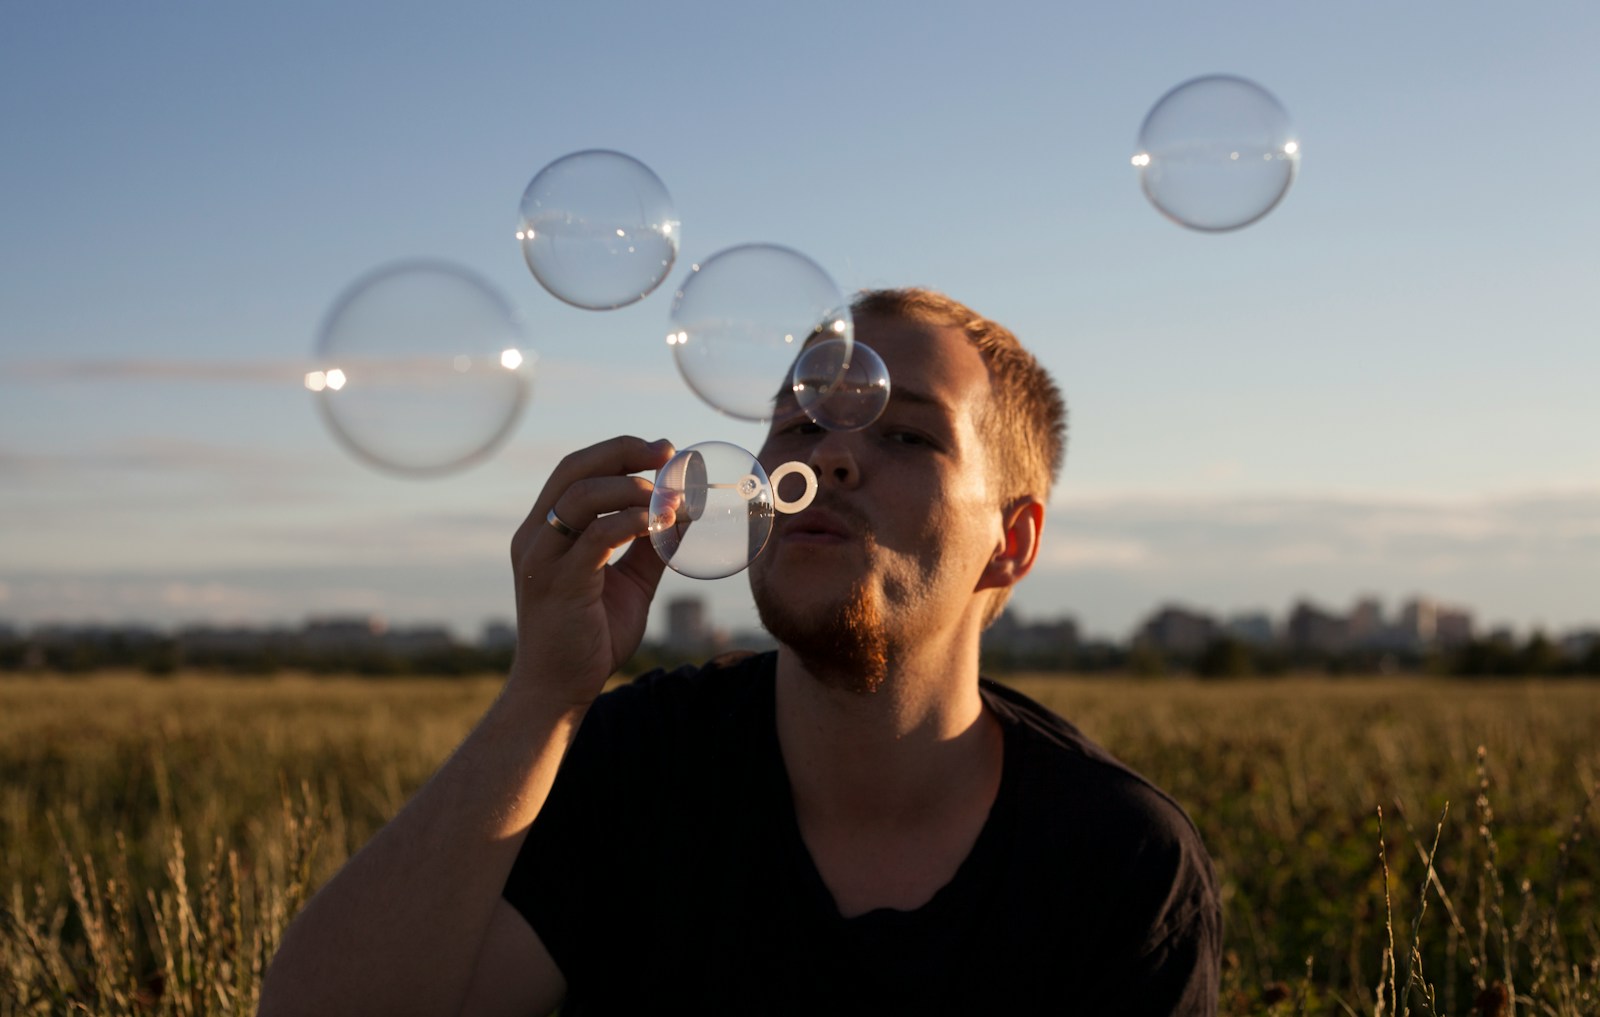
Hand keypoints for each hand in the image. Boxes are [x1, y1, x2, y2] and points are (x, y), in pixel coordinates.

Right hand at [508, 435, 676, 707]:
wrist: (559, 689)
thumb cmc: (591, 637)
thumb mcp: (630, 582)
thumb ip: (650, 546)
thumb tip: (683, 512)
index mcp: (546, 531)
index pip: (575, 471)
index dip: (618, 452)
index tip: (662, 451)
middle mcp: (536, 537)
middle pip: (573, 470)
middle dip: (623, 453)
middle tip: (667, 453)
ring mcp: (542, 559)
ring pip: (581, 497)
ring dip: (631, 488)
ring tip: (668, 498)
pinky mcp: (558, 583)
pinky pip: (595, 537)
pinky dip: (630, 522)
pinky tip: (659, 523)